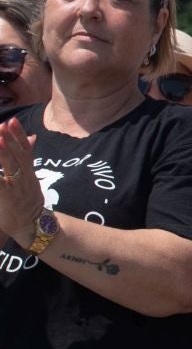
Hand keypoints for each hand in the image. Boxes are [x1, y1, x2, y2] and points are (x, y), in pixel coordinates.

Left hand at [0, 119, 45, 246]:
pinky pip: (0, 184)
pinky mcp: (7, 199)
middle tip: (3, 125)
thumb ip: (27, 159)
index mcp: (30, 174)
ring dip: (4, 152)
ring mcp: (17, 190)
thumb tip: (31, 137)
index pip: (26, 150)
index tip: (12, 121)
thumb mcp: (31, 179)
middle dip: (10, 140)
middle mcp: (25, 179)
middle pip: (19, 156)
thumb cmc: (26, 202)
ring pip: (11, 168)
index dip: (19, 135)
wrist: (31, 227)